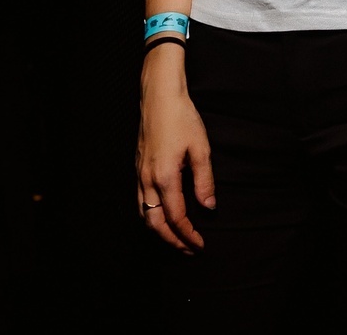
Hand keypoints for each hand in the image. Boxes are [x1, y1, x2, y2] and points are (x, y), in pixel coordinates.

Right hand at [136, 45, 213, 252]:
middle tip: (188, 249)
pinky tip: (160, 216)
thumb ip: (204, 181)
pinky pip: (140, 201)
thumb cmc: (182, 118)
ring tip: (176, 239)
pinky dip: (149, 216)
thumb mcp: (201, 148)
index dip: (188, 235)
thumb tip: (208, 206)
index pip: (176, 217)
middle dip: (172, 240)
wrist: (159, 96)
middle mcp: (147, 180)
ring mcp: (139, 174)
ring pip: (143, 214)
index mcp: (164, 177)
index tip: (200, 244)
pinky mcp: (137, 168)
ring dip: (159, 231)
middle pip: (155, 223)